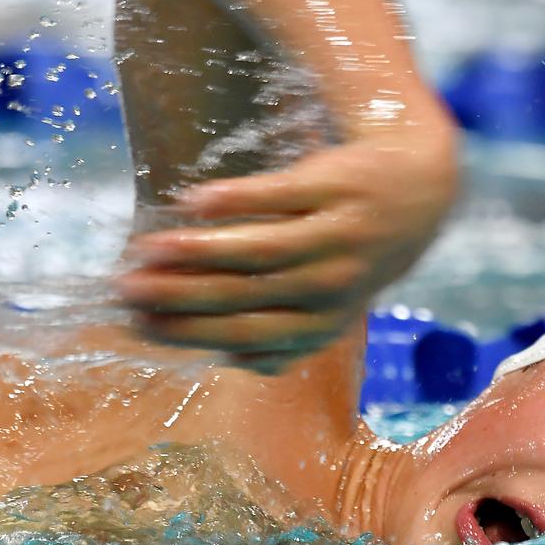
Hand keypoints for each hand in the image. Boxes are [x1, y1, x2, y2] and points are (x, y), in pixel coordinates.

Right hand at [114, 125, 459, 354]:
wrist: (418, 191)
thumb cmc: (350, 255)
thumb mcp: (327, 308)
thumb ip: (278, 335)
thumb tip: (212, 359)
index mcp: (321, 325)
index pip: (244, 337)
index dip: (189, 334)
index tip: (137, 325)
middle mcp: (332, 286)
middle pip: (246, 296)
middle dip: (180, 296)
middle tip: (126, 288)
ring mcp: (339, 235)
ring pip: (261, 250)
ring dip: (200, 250)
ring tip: (149, 247)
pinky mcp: (338, 186)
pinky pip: (281, 195)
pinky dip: (235, 201)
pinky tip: (193, 202)